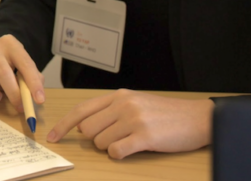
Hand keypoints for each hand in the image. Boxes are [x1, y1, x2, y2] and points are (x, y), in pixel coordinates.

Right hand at [0, 35, 45, 111]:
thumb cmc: (8, 63)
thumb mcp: (22, 65)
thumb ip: (32, 78)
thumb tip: (37, 97)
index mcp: (10, 44)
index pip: (25, 63)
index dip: (33, 83)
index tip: (39, 100)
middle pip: (3, 71)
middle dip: (13, 93)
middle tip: (19, 106)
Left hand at [46, 90, 212, 159]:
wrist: (199, 118)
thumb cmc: (167, 114)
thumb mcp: (136, 103)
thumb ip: (110, 111)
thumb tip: (83, 126)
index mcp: (118, 96)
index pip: (81, 110)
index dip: (64, 126)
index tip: (52, 137)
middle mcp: (123, 104)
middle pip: (88, 130)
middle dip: (97, 140)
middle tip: (118, 139)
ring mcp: (133, 119)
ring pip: (101, 143)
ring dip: (112, 148)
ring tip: (132, 141)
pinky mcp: (144, 136)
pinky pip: (116, 152)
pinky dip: (121, 155)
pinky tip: (134, 148)